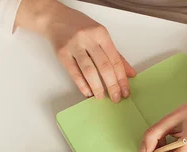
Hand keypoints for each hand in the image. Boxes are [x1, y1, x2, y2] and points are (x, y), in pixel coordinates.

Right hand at [16, 0, 135, 101]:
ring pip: (89, 70)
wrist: (56, 18)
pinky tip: (87, 92)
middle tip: (116, 98)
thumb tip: (130, 74)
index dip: (122, 78)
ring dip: (97, 87)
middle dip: (112, 85)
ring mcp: (74, 45)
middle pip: (104, 66)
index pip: (115, 60)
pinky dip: (82, 85)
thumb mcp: (101, 36)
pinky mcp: (62, 53)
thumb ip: (116, 55)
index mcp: (101, 34)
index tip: (125, 91)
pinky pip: (74, 72)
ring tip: (101, 97)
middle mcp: (88, 38)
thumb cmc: (81, 28)